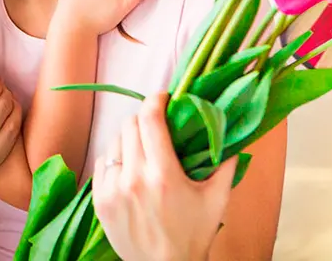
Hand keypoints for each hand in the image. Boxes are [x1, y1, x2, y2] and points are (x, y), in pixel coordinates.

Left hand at [93, 93, 236, 260]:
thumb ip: (226, 162)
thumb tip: (230, 130)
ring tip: (144, 147)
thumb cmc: (194, 234)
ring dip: (130, 138)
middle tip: (157, 123)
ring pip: (115, 142)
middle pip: (130, 125)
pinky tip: (130, 166)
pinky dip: (116, 158)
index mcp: (164, 174)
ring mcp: (113, 190)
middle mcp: (134, 178)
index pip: (150, 119)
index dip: (155, 99)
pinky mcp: (100, 201)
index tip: (164, 97)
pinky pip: (103, 163)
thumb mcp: (217, 198)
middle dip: (145, 118)